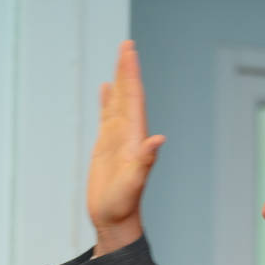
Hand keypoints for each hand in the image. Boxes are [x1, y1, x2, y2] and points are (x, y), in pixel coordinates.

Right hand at [87, 40, 165, 256]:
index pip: (133, 98)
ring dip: (120, 81)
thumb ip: (145, 161)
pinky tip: (106, 89)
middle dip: (127, 69)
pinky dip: (107, 101)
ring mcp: (117, 140)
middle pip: (127, 94)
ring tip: (120, 59)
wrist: (115, 220)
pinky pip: (107, 117)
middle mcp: (128, 134)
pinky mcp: (106, 147)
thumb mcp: (134, 183)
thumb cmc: (123, 205)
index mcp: (134, 137)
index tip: (128, 50)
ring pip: (118, 102)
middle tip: (126, 44)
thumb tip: (158, 140)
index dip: (131, 74)